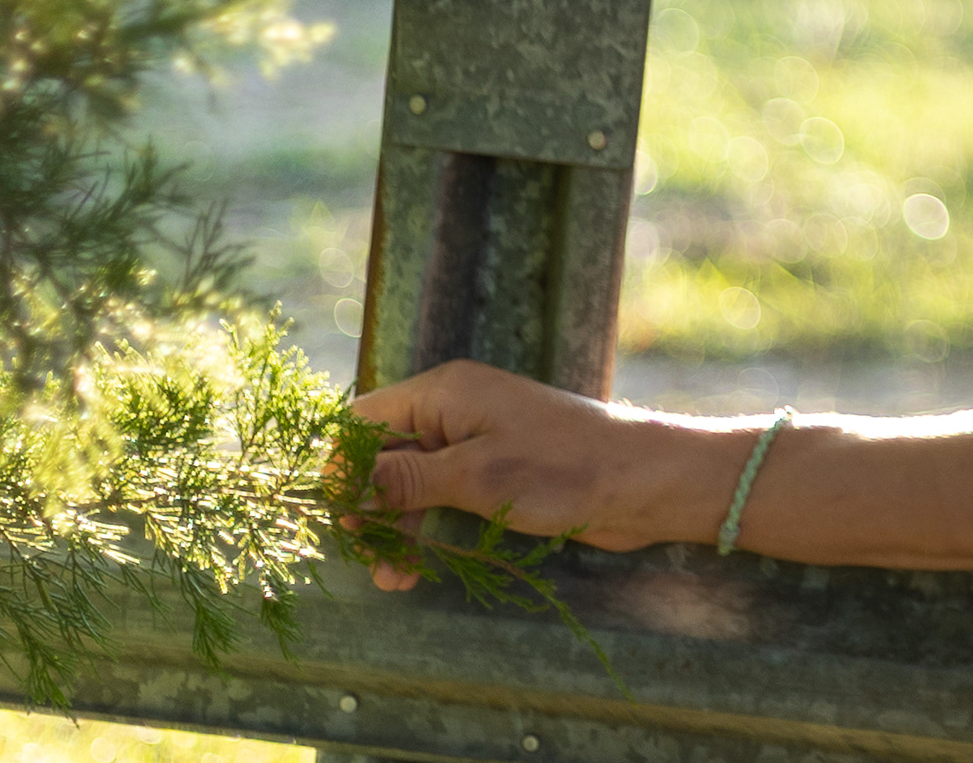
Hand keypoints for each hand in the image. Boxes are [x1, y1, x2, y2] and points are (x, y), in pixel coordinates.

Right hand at [345, 359, 747, 588]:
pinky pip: (440, 497)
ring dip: (394, 528)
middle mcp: (455, 410)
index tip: (332, 514)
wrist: (639, 482)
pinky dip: (424, 530)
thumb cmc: (561, 467)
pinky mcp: (495, 472)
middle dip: (367, 505)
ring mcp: (476, 441)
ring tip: (391, 579)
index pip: (366, 418)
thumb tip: (343, 486)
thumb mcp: (474, 476)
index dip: (341, 464)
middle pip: (384, 454)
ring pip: (410, 483)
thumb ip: (405, 481)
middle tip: (361, 554)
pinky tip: (413, 570)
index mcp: (445, 392)